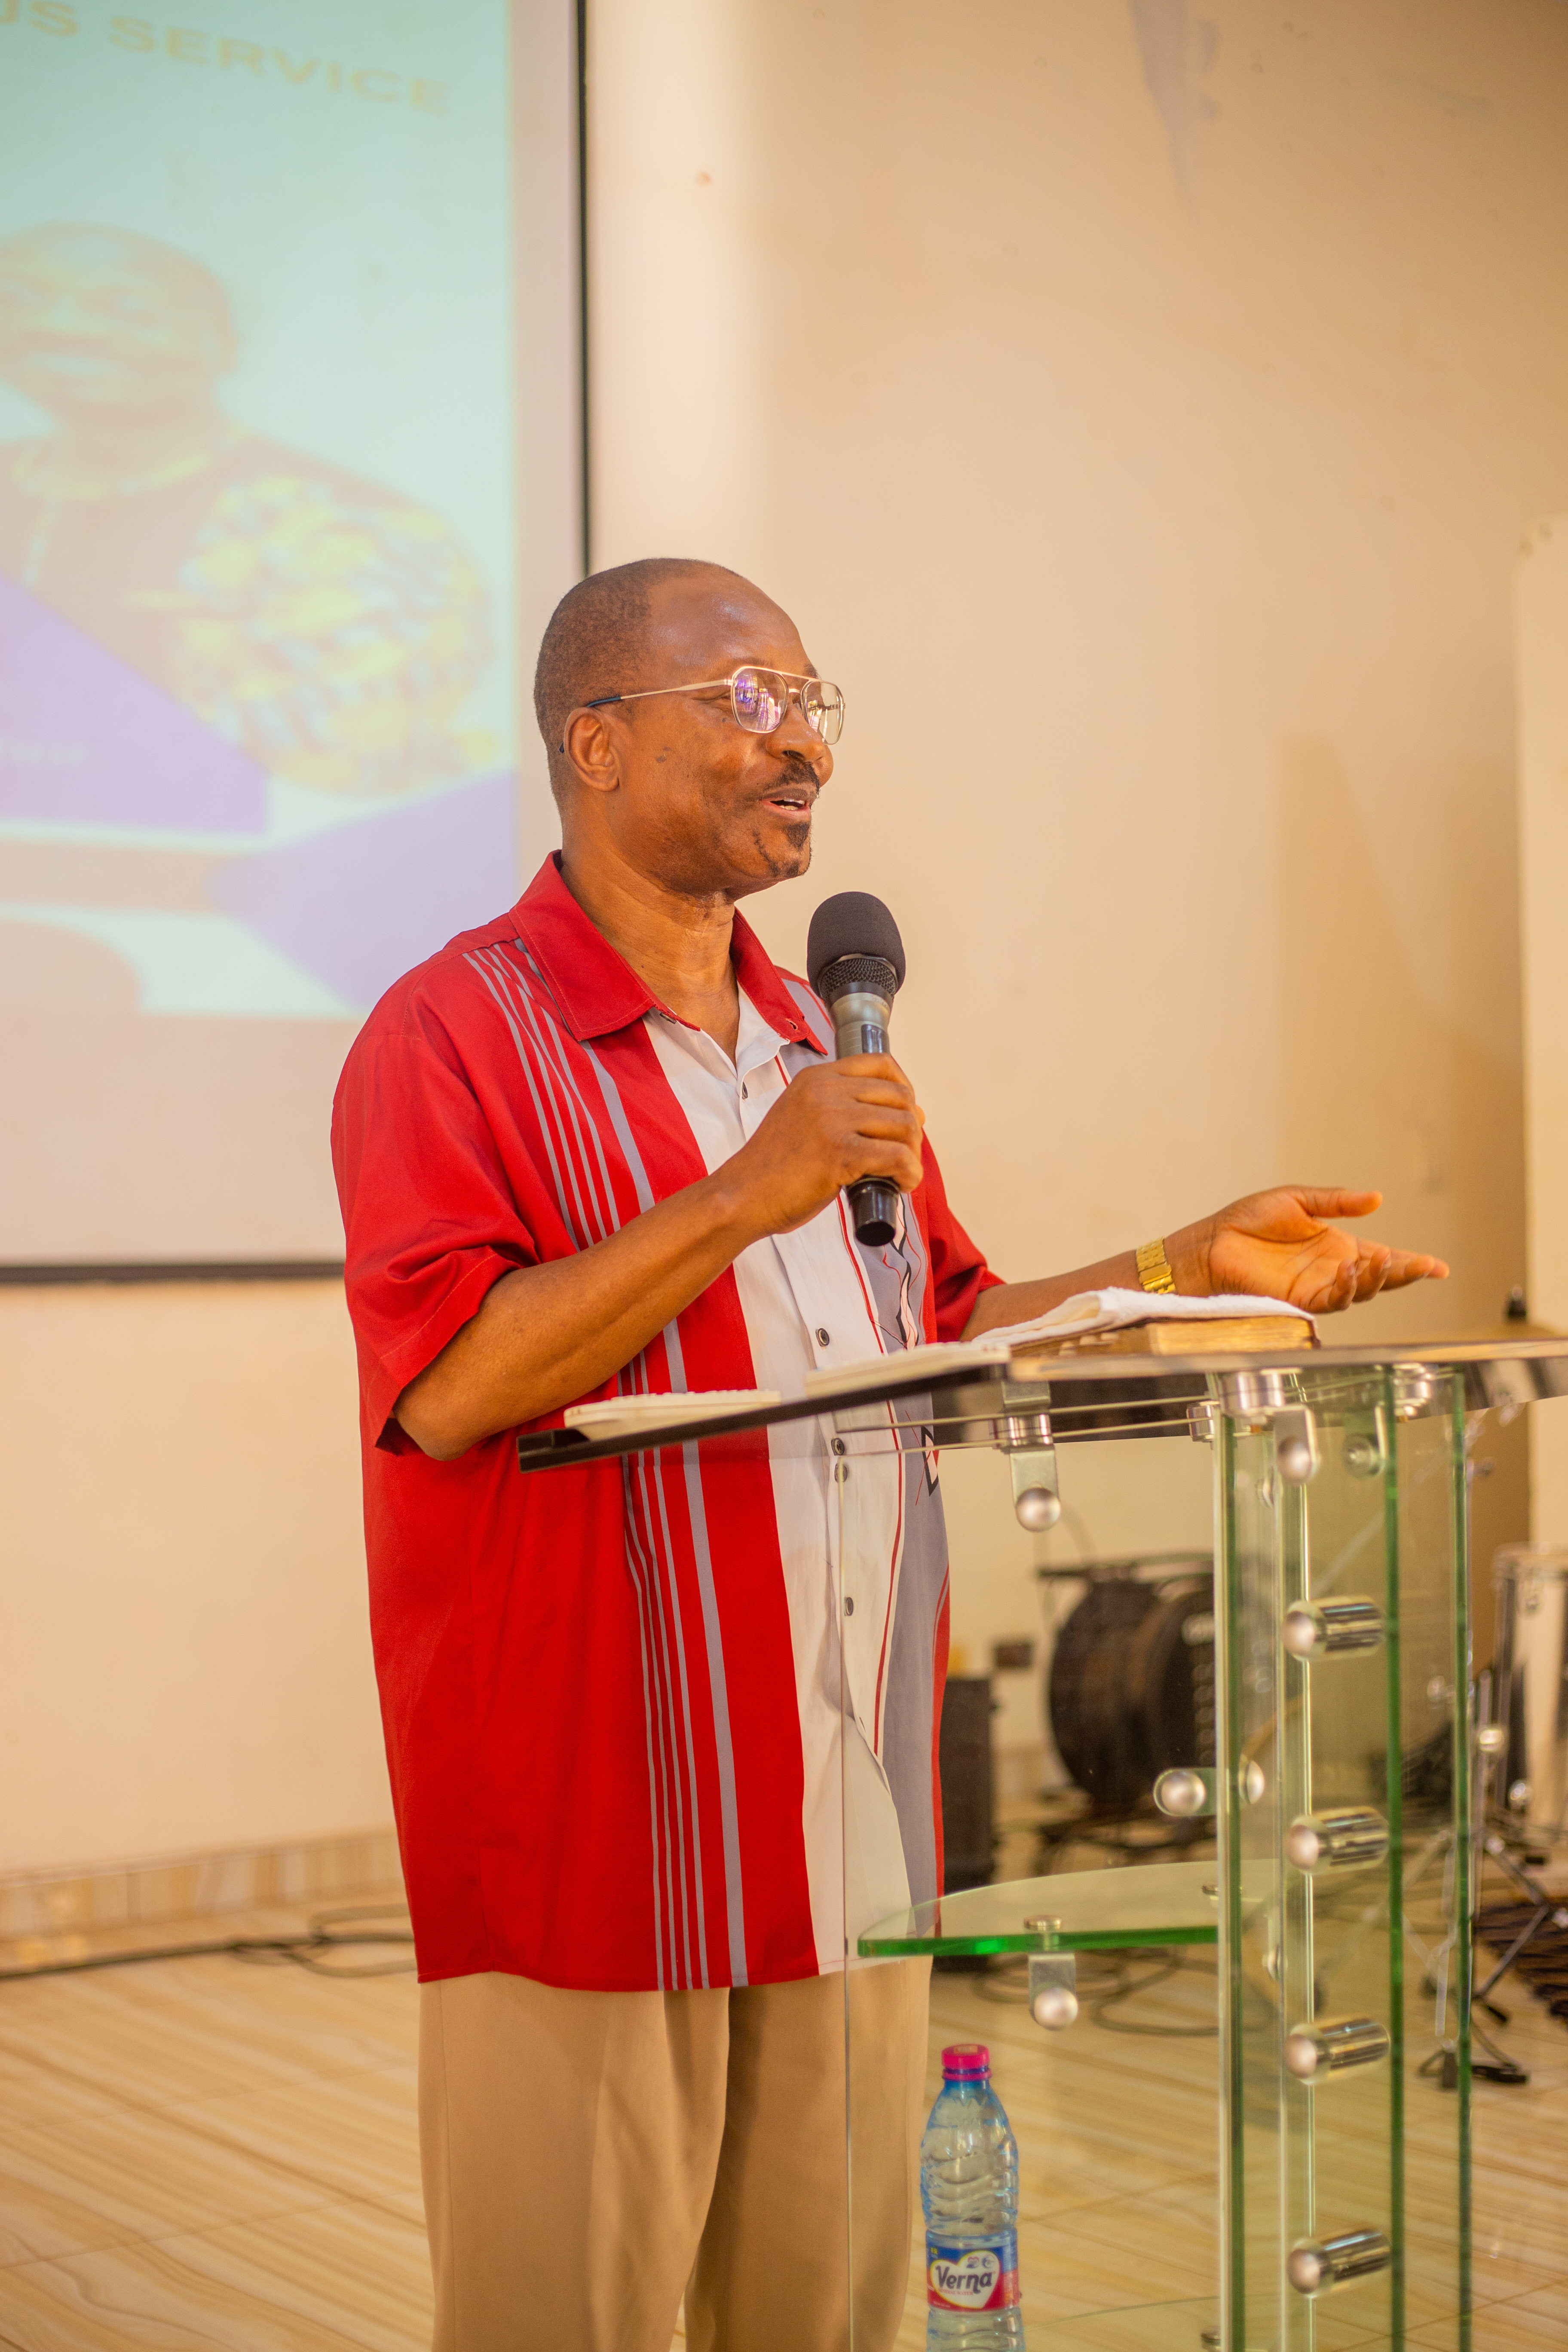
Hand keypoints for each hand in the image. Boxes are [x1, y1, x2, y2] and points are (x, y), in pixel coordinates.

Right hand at [721, 1054, 925, 1239]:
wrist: (742, 1195)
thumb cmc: (774, 1167)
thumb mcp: (803, 1117)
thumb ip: (842, 1108)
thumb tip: (912, 1113)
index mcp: (816, 1078)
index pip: (881, 1063)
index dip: (904, 1089)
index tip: (904, 1116)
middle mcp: (825, 1091)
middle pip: (899, 1096)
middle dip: (912, 1128)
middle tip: (905, 1155)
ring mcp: (832, 1119)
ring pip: (904, 1125)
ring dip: (912, 1153)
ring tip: (902, 1173)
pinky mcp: (839, 1152)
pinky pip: (897, 1156)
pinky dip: (909, 1173)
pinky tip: (902, 1185)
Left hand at [1176, 1186, 1449, 1314]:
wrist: (1214, 1240)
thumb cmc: (1249, 1220)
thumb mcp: (1297, 1200)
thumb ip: (1337, 1202)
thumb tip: (1377, 1198)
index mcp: (1337, 1246)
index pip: (1383, 1256)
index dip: (1411, 1263)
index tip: (1439, 1267)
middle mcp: (1333, 1270)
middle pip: (1380, 1278)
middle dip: (1405, 1274)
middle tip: (1426, 1267)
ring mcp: (1318, 1287)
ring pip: (1361, 1293)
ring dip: (1377, 1279)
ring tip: (1383, 1261)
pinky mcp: (1300, 1300)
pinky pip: (1332, 1301)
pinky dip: (1346, 1289)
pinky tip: (1351, 1272)